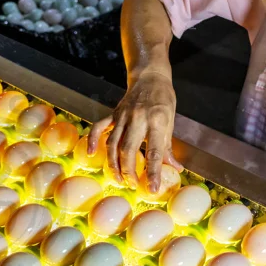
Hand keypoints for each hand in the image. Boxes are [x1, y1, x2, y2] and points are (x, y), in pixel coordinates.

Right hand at [87, 69, 182, 190]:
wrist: (150, 77)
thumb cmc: (163, 100)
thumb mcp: (170, 122)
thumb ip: (168, 147)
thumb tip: (175, 169)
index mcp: (157, 121)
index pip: (154, 152)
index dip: (153, 172)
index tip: (153, 189)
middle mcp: (138, 118)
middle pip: (128, 150)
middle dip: (129, 171)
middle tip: (133, 185)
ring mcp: (123, 116)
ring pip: (113, 143)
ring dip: (113, 163)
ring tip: (117, 178)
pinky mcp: (113, 113)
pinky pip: (99, 127)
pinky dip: (93, 140)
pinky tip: (91, 153)